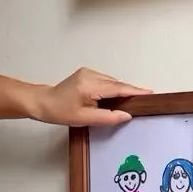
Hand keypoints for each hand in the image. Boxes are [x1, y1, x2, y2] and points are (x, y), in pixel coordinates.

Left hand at [36, 68, 150, 126]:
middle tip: (144, 101)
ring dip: (121, 91)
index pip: (118, 88)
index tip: (150, 93)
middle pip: (117, 84)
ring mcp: (89, 72)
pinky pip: (106, 81)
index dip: (135, 91)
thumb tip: (126, 115)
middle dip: (130, 92)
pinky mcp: (87, 74)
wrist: (42, 102)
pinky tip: (115, 98)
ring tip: (131, 102)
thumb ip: (107, 118)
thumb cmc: (60, 111)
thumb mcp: (84, 119)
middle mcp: (91, 74)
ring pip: (112, 82)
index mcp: (90, 85)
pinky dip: (113, 89)